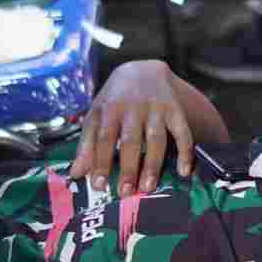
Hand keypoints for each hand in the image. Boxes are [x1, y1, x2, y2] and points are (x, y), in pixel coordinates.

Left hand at [69, 60, 195, 194]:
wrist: (143, 69)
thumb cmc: (114, 99)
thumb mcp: (96, 114)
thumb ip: (87, 144)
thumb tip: (76, 174)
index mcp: (110, 108)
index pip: (104, 138)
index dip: (100, 161)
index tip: (98, 185)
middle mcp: (133, 108)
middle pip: (130, 141)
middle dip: (128, 167)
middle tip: (125, 192)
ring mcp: (156, 109)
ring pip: (156, 139)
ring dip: (152, 164)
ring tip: (148, 187)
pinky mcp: (175, 110)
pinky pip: (183, 132)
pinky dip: (185, 152)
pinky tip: (183, 171)